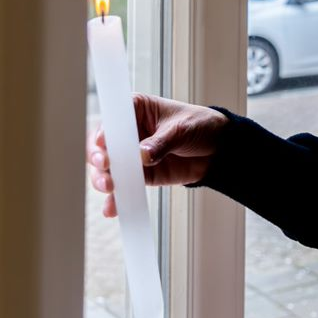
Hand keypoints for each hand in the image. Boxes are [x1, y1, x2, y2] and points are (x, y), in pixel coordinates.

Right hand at [87, 93, 228, 217]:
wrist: (218, 150)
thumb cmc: (199, 126)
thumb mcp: (182, 129)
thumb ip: (161, 143)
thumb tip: (142, 156)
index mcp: (136, 109)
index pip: (113, 118)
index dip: (105, 130)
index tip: (103, 143)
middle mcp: (128, 132)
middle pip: (102, 145)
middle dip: (99, 158)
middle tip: (106, 167)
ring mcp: (132, 155)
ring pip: (108, 168)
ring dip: (103, 179)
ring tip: (110, 187)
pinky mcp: (140, 175)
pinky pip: (124, 187)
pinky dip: (117, 198)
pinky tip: (113, 208)